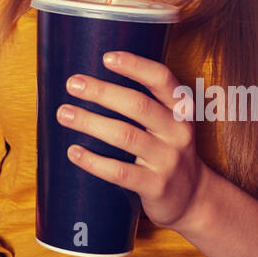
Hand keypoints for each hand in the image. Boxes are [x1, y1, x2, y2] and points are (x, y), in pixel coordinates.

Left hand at [59, 51, 205, 230]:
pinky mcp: (155, 186)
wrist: (193, 199)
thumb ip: (142, 104)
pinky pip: (120, 171)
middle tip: (73, 84)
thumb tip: (90, 83)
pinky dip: (94, 161)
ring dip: (90, 122)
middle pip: (138, 105)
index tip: (106, 57)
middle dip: (102, 92)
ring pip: (125, 136)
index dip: (135, 66)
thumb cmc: (167, 151)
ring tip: (64, 113)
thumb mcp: (168, 123)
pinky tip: (73, 152)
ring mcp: (168, 160)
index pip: (162, 80)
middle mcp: (177, 132)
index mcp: (180, 110)